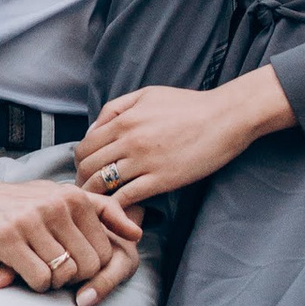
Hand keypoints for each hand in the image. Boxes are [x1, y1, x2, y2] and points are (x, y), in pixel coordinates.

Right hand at [0, 171, 140, 305]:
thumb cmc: (17, 205)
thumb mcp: (59, 197)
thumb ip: (100, 211)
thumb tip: (138, 232)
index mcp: (74, 196)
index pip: (107, 250)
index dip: (92, 267)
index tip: (72, 263)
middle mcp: (57, 205)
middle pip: (90, 266)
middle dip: (74, 277)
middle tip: (52, 270)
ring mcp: (34, 220)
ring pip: (66, 275)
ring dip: (52, 282)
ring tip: (35, 267)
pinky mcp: (10, 239)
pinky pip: (41, 279)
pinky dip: (34, 284)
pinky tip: (20, 270)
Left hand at [77, 68, 291, 212]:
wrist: (224, 118)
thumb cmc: (188, 105)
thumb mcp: (147, 95)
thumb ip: (116, 108)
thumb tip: (92, 129)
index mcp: (124, 120)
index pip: (85, 147)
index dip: (80, 163)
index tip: (84, 172)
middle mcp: (129, 140)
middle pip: (88, 167)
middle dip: (83, 181)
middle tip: (87, 192)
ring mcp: (144, 162)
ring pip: (102, 185)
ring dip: (96, 197)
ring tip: (99, 204)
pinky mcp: (161, 180)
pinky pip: (126, 198)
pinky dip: (117, 207)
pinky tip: (119, 210)